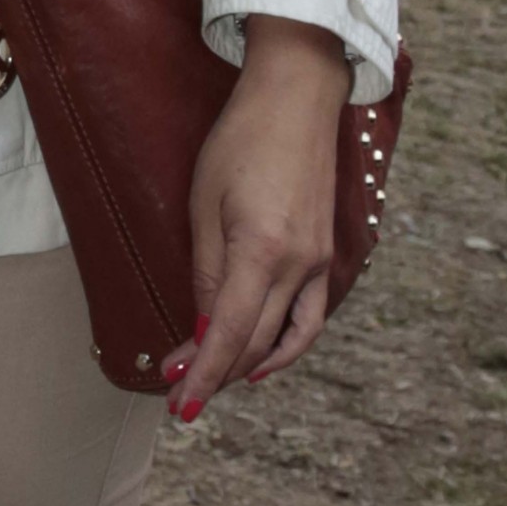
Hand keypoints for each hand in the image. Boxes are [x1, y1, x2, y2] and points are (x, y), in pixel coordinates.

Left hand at [162, 16, 349, 420]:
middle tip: (181, 397)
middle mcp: (300, 265)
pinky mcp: (327, 253)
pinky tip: (264, 357)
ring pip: (287, 336)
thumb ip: (208, 273)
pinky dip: (288, 343)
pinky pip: (310, 315)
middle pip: (257, 342)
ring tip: (217, 381)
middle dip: (217, 375)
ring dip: (251, 365)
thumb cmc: (239, 142)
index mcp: (262, 252)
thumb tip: (206, 327)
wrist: (297, 99)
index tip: (179, 405)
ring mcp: (320, 261)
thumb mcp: (205, 206)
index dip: (204, 374)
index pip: (229, 332)